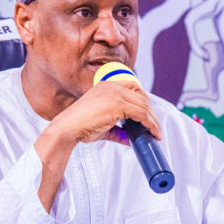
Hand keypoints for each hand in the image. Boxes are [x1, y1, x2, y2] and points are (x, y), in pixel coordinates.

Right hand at [34, 80, 160, 212]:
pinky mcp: (118, 103)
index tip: (148, 115)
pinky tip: (152, 133)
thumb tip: (130, 138)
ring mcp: (116, 93)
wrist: (68, 129)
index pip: (133, 86)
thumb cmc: (81, 127)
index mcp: (107, 85)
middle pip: (142, 96)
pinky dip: (150, 124)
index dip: (143, 100)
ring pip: (144, 105)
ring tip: (156, 134)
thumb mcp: (103, 125)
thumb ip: (117, 129)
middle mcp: (112, 86)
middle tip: (154, 128)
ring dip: (153, 120)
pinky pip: (142, 113)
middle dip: (151, 112)